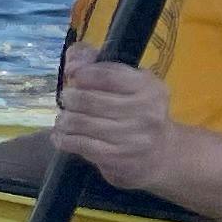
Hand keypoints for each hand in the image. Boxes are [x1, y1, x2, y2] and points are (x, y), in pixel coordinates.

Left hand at [52, 47, 175, 189]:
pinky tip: (61, 136)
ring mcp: (134, 138)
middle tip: (68, 100)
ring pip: (80, 122)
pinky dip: (63, 139)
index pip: (106, 75)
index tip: (74, 76)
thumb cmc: (135, 109)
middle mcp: (146, 112)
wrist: (160, 154)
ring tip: (64, 118)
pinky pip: (80, 144)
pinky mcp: (119, 158)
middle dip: (69, 97)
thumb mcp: (126, 80)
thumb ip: (95, 62)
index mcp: (148, 87)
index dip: (82, 73)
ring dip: (64, 119)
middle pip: (88, 99)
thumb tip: (72, 65)